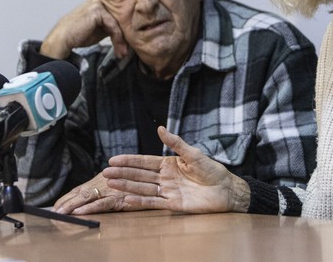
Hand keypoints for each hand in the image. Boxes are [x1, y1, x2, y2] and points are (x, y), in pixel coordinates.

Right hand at [40, 0, 128, 58]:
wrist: (63, 39)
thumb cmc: (79, 34)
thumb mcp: (100, 29)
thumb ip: (112, 25)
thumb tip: (128, 31)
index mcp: (101, 1)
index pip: (119, 15)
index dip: (125, 30)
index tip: (127, 46)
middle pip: (121, 18)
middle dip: (125, 36)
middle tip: (126, 51)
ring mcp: (98, 3)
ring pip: (118, 23)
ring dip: (122, 40)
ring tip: (122, 53)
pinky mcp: (97, 11)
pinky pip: (113, 26)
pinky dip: (118, 39)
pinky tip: (118, 49)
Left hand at [52, 171, 138, 214]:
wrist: (155, 175)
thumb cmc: (138, 178)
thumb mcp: (118, 181)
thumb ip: (106, 185)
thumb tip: (93, 193)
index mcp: (101, 180)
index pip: (80, 189)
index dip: (67, 197)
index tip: (56, 205)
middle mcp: (103, 184)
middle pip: (80, 194)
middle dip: (66, 203)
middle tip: (53, 211)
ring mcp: (110, 191)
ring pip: (87, 199)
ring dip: (72, 206)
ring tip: (61, 213)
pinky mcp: (118, 199)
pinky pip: (101, 205)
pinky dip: (89, 209)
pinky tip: (78, 213)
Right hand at [102, 126, 250, 213]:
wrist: (226, 189)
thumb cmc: (212, 169)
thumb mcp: (193, 153)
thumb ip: (175, 143)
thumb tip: (160, 128)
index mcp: (168, 164)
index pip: (144, 162)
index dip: (129, 161)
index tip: (113, 159)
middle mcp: (165, 178)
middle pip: (140, 175)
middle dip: (123, 174)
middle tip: (106, 172)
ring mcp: (168, 191)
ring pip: (143, 188)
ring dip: (127, 186)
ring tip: (111, 183)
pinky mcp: (173, 204)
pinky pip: (154, 203)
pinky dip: (141, 201)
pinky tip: (127, 197)